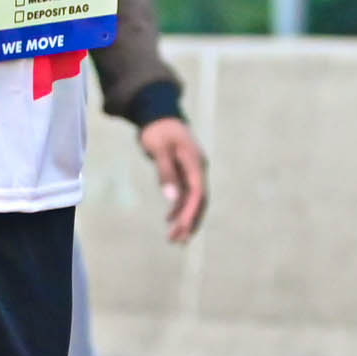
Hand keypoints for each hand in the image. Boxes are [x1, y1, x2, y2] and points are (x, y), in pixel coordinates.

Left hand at [137, 113, 209, 244]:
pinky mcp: (184, 172)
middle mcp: (197, 169)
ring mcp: (192, 171)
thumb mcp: (159, 149)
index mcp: (195, 163)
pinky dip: (178, 208)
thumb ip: (166, 172)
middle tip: (177, 241)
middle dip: (189, 222)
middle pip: (198, 201)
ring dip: (184, 219)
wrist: (158, 114)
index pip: (197, 193)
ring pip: (193, 200)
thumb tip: (172, 198)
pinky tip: (169, 220)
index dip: (191, 213)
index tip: (181, 229)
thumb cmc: (158, 130)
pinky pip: (185, 195)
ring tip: (174, 238)